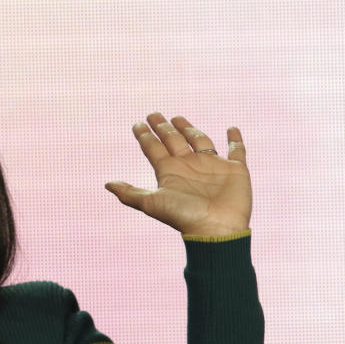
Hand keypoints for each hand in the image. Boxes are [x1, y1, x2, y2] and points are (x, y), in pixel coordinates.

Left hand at [105, 113, 250, 236]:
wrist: (215, 229)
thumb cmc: (183, 216)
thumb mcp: (151, 203)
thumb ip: (130, 193)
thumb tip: (107, 184)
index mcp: (170, 171)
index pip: (153, 148)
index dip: (145, 136)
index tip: (137, 124)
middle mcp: (189, 166)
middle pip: (173, 141)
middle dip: (163, 128)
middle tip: (153, 114)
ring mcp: (212, 166)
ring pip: (199, 141)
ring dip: (189, 129)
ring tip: (178, 118)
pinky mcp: (235, 169)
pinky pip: (237, 150)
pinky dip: (236, 140)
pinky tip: (231, 129)